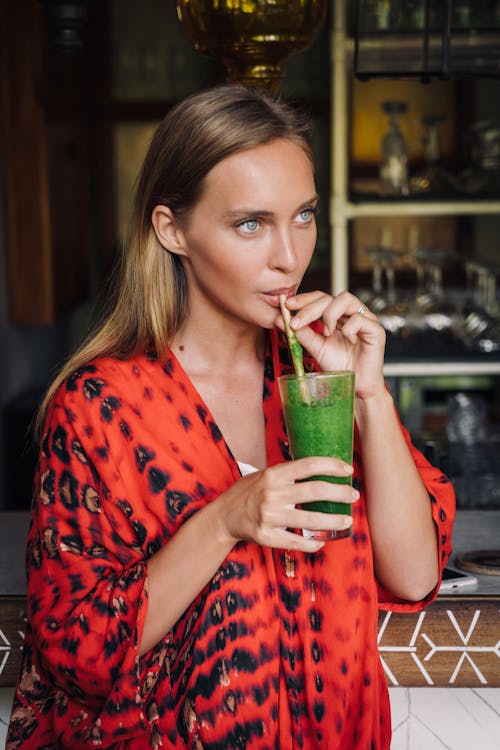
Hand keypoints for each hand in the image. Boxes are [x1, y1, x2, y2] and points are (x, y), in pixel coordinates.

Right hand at [217, 457, 358, 552]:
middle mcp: (272, 494)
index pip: (308, 465)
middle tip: (354, 494)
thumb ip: (288, 474)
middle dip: (340, 492)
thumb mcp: (265, 475)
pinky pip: (297, 543)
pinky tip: (324, 541)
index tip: (348, 469)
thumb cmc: (249, 492)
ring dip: (334, 521)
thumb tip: (321, 470)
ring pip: (311, 520)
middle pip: (315, 491)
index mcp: (273, 475)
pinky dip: (314, 544)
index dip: (331, 465)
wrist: (224, 516)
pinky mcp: (267, 537)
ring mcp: (270, 517)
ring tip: (347, 520)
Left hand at [279, 290, 386, 400]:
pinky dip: (349, 328)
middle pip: (330, 297)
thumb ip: (302, 333)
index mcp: (338, 315)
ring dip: (330, 314)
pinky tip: (347, 340)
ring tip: (326, 332)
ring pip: (346, 299)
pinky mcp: (376, 329)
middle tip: (296, 323)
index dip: (304, 299)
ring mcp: (365, 319)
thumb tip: (280, 320)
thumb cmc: (340, 366)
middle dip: (310, 308)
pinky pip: (360, 318)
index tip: (287, 305)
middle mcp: (351, 313)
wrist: (356, 386)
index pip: (320, 298)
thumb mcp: (316, 348)